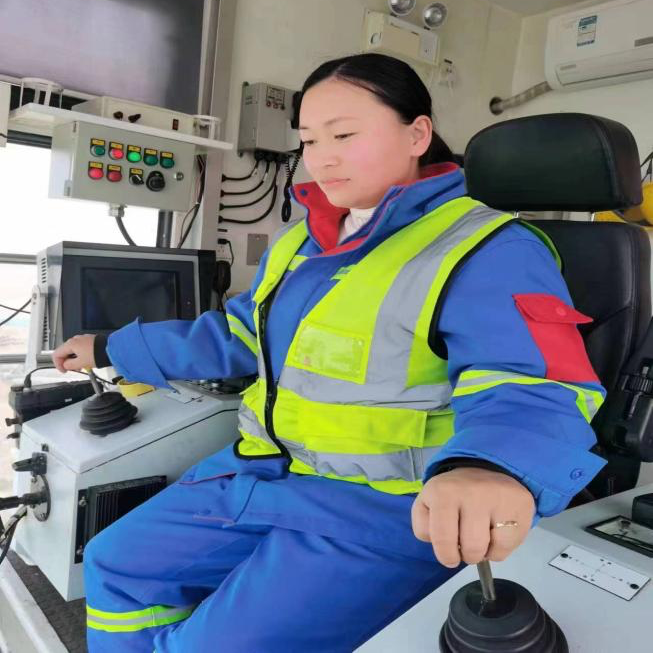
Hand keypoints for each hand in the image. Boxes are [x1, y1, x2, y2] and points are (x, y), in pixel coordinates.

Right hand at [52, 334, 96, 372]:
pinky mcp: (90, 341)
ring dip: (74, 359)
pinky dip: (81, 355)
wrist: (111, 349)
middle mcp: (76, 339)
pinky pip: (81, 348)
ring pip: (73, 350)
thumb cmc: (97, 354)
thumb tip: (65, 365)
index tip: (64, 370)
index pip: (56, 354)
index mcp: (71, 344)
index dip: (58, 364)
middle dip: (67, 362)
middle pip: (65, 352)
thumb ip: (68, 365)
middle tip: (73, 369)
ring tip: (81, 366)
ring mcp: (83, 339)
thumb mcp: (80, 363)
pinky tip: (86, 361)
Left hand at [411, 467, 534, 567]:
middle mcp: (470, 493)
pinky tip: (495, 535)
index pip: (437, 537)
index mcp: (442, 492)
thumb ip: (424, 526)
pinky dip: (498, 550)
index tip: (449, 554)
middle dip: (463, 556)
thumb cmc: (456, 494)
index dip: (443, 553)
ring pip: (483, 551)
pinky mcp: (520, 508)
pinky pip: (504, 549)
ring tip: (480, 539)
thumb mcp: (429, 502)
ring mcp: (497, 499)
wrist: (490, 469)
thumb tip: (440, 546)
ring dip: (481, 554)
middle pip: (465, 548)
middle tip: (465, 547)